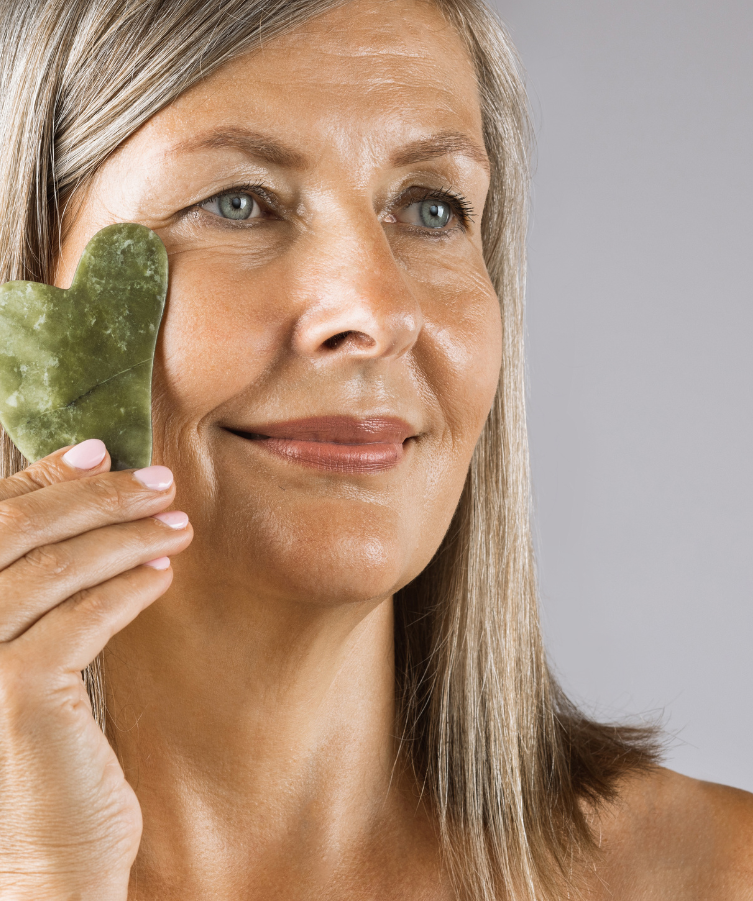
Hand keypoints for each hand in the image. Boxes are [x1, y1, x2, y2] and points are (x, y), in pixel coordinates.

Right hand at [0, 440, 191, 899]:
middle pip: (10, 534)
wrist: (48, 860)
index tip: (102, 451)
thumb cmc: (44, 754)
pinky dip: (123, 590)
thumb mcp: (36, 657)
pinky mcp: (9, 699)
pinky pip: (76, 622)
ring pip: (45, 571)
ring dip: (120, 538)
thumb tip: (94, 489)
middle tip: (158, 482)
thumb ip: (47, 587)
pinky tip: (162, 576)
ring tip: (177, 526)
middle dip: (92, 498)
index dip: (41, 479)